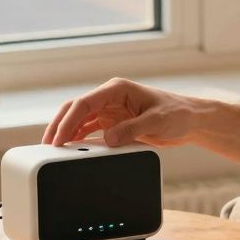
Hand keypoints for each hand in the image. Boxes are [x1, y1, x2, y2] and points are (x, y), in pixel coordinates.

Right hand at [42, 77, 200, 147]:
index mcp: (117, 89)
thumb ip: (133, 129)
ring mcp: (110, 110)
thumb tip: (108, 139)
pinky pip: (90, 130)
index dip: (68, 120)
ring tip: (54, 151)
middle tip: (48, 145)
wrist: (190, 121)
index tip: (59, 138)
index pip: (84, 102)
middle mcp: (110, 97)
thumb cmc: (177, 113)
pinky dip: (79, 139)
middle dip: (60, 125)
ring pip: (80, 120)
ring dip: (67, 133)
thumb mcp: (156, 121)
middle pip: (76, 109)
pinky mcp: (114, 123)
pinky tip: (71, 150)